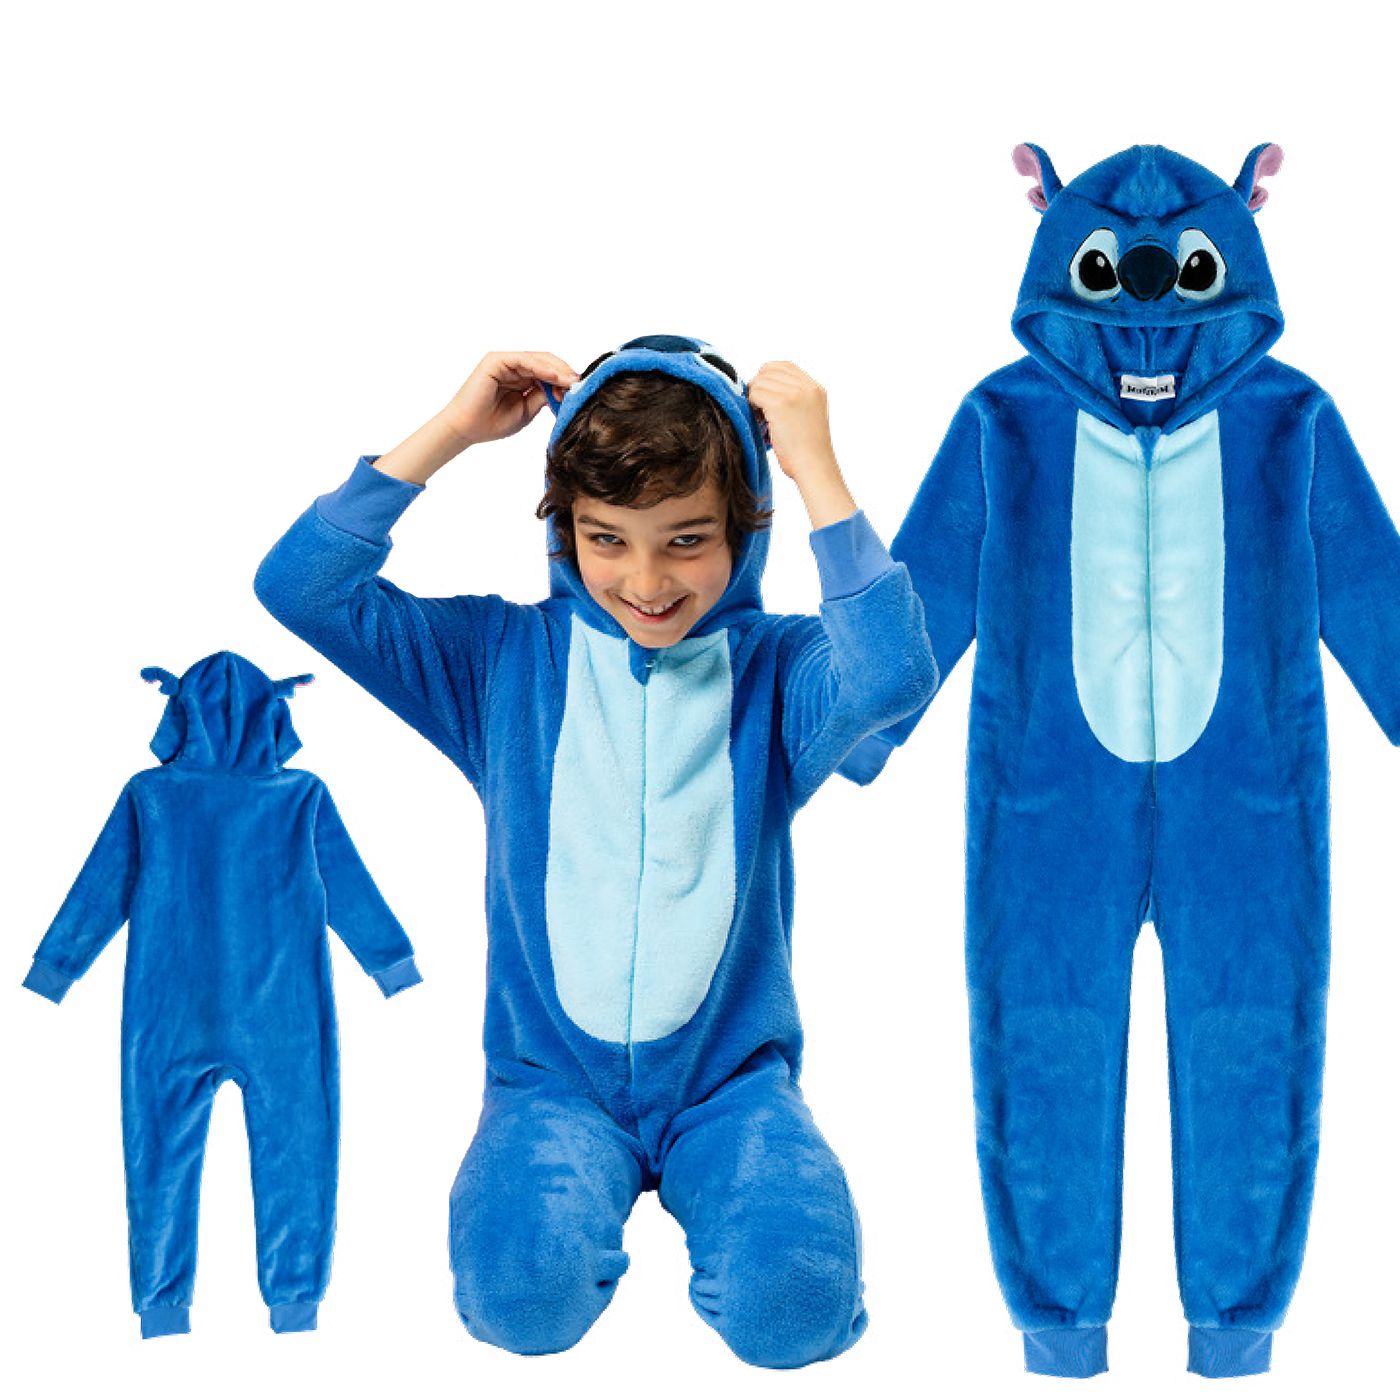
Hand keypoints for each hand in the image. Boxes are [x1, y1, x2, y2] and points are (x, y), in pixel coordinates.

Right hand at [441, 351, 577, 446]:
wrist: (468, 429)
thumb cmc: (493, 423)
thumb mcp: (528, 410)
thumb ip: (543, 397)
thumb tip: (565, 389)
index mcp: (523, 378)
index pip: (550, 372)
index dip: (566, 380)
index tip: (581, 391)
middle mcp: (515, 366)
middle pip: (547, 362)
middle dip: (565, 373)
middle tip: (579, 385)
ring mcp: (505, 361)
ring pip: (538, 359)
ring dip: (557, 370)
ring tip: (571, 382)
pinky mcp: (496, 360)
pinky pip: (523, 360)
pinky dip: (540, 367)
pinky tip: (554, 377)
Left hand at [746, 361, 856, 529]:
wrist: (813, 467)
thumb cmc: (806, 451)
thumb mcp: (808, 416)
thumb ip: (794, 398)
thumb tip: (762, 388)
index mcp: (816, 388)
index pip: (784, 366)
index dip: (768, 377)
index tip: (764, 395)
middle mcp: (807, 386)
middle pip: (769, 370)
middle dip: (759, 386)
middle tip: (759, 408)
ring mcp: (795, 393)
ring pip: (760, 381)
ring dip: (754, 397)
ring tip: (761, 416)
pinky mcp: (781, 403)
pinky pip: (754, 393)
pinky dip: (752, 405)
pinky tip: (759, 420)